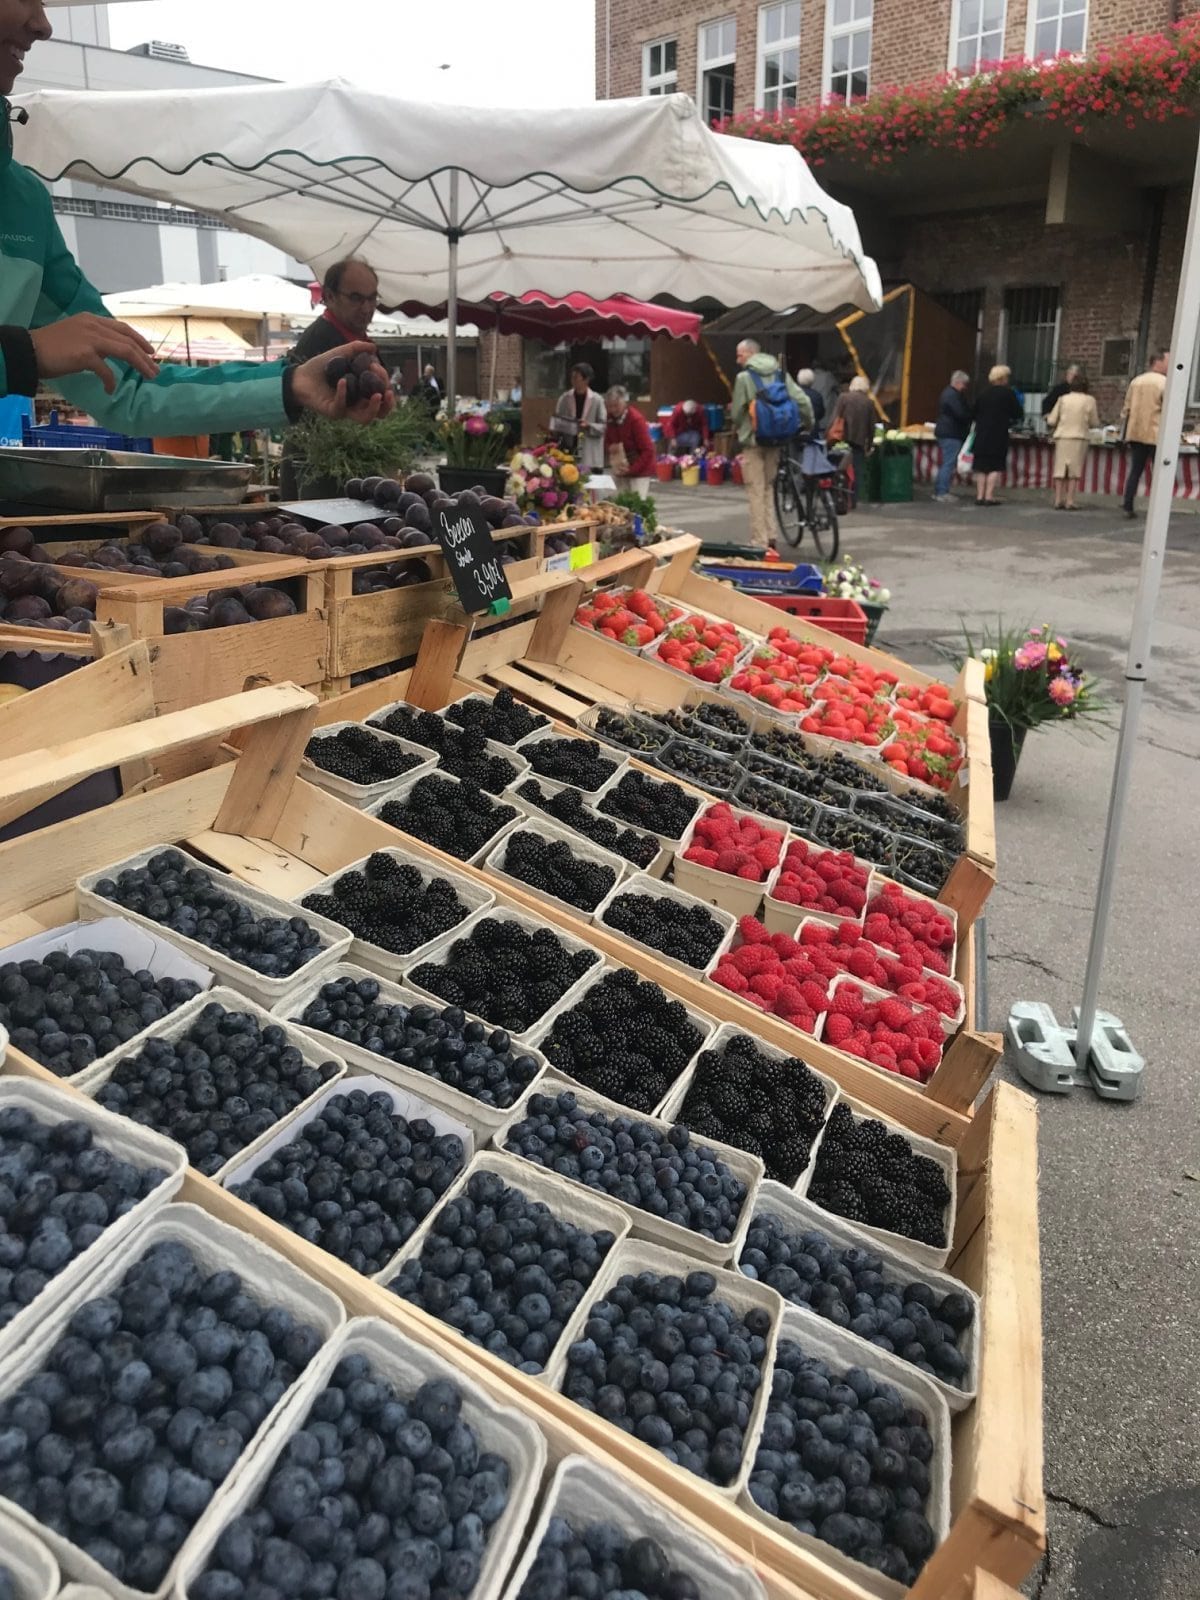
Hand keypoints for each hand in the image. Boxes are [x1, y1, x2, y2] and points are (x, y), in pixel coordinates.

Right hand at [31, 314, 159, 392]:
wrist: (30, 351)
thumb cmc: (50, 347)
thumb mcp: (75, 336)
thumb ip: (93, 340)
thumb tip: (109, 354)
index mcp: (91, 319)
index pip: (122, 328)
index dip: (139, 339)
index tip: (150, 351)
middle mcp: (93, 325)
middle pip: (128, 340)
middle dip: (145, 356)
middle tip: (155, 369)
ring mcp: (89, 338)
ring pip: (124, 351)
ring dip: (140, 365)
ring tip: (149, 376)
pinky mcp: (84, 354)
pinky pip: (106, 370)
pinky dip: (111, 382)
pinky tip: (110, 390)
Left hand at [291, 342, 395, 422]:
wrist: (300, 375)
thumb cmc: (321, 367)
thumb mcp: (341, 353)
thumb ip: (357, 349)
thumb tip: (374, 348)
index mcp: (363, 392)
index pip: (382, 393)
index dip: (384, 382)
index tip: (376, 367)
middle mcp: (357, 404)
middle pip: (380, 413)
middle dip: (388, 404)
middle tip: (388, 392)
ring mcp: (345, 410)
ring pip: (365, 418)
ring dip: (374, 408)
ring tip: (377, 396)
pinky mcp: (332, 412)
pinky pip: (341, 408)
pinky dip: (343, 394)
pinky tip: (343, 381)